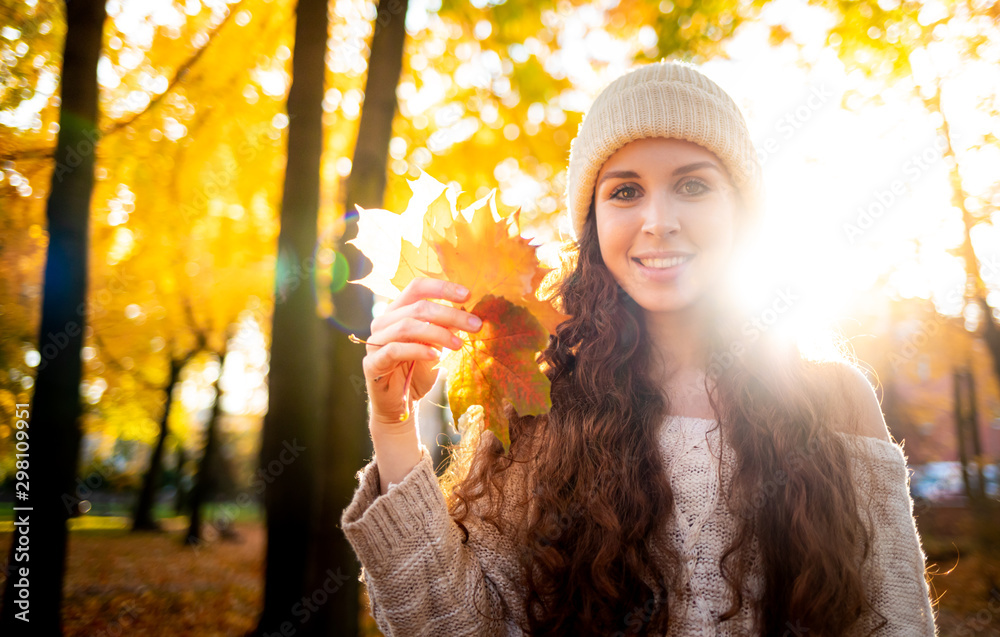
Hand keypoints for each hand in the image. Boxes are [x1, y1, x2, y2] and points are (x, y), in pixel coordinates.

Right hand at [358, 276, 482, 433]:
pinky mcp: (372, 363)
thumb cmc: (417, 370)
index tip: (468, 295)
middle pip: (418, 307)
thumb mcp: (437, 345)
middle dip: (450, 314)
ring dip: (438, 333)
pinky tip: (436, 356)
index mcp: (398, 311)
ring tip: (458, 344)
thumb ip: (446, 327)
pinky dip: (418, 350)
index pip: (417, 288)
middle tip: (475, 324)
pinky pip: (395, 350)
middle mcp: (383, 321)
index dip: (442, 288)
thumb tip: (469, 311)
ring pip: (407, 326)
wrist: (400, 404)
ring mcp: (375, 341)